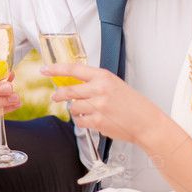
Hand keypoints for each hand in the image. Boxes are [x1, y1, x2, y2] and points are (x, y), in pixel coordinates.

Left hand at [43, 62, 161, 145]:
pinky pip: (79, 121)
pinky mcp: (98, 122)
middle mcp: (99, 89)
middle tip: (55, 96)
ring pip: (73, 108)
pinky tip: (92, 120)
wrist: (146, 122)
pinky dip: (82, 122)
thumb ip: (94, 82)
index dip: (56, 69)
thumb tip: (74, 83)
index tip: (45, 69)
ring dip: (75, 110)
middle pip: (68, 91)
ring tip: (87, 111)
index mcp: (103, 77)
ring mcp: (98, 106)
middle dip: (59, 94)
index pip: (73, 69)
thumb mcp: (114, 84)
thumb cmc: (132, 103)